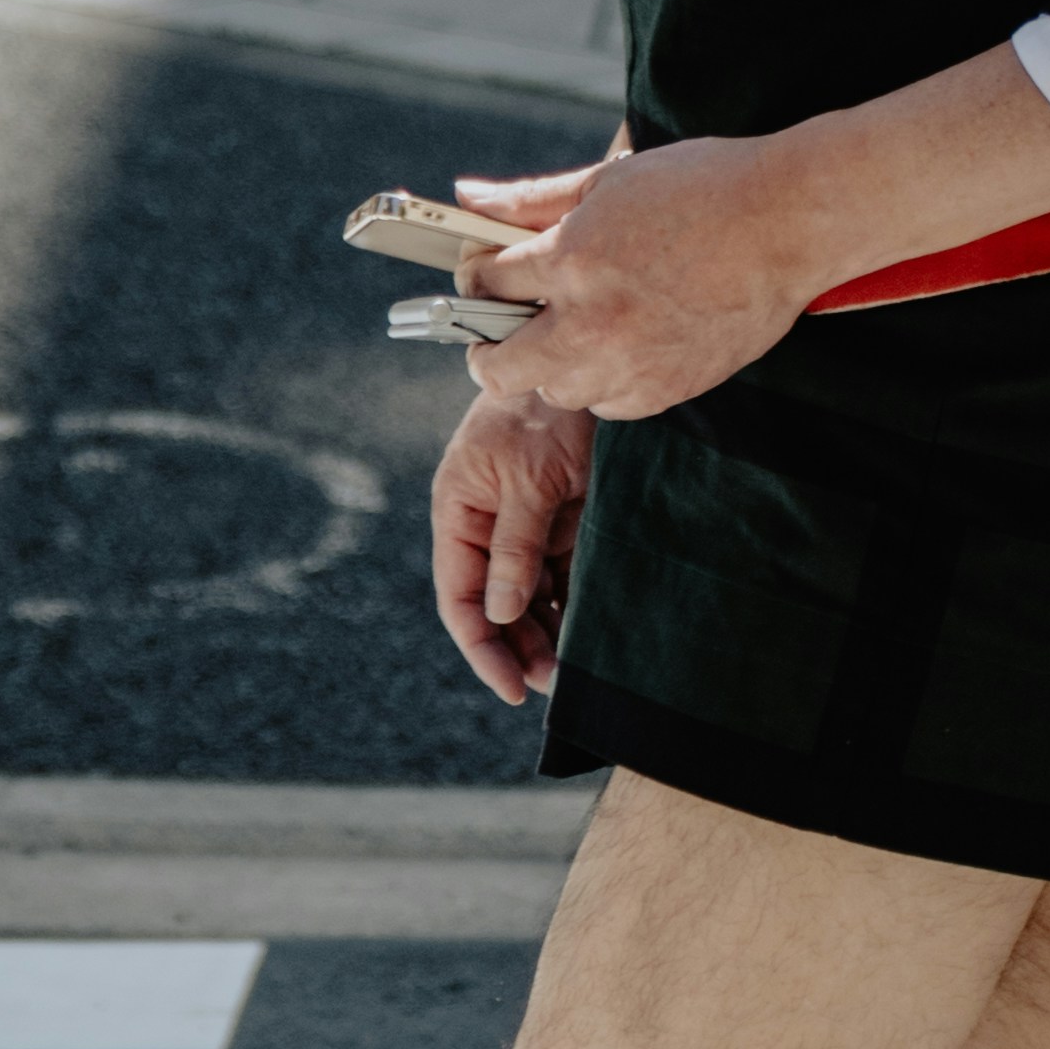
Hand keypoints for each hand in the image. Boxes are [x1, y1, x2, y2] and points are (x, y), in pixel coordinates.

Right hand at [430, 388, 590, 710]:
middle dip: (521, 647)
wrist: (589, 361)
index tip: (511, 687)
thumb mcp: (529, 477)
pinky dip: (571, 604)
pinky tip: (590, 632)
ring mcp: (524, 523)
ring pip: (529, 597)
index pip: (460, 596)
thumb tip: (502, 613)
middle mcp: (486, 524)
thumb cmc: (544, 407)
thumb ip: (514, 545)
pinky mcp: (561, 519)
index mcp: (459, 510)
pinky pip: (560, 575)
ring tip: (575, 669)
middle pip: (495, 605)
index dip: (482, 646)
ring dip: (547, 633)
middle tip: (555, 684)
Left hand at [446, 134, 820, 428]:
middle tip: (500, 332)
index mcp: (570, 259)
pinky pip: (607, 405)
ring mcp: (629, 365)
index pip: (485, 284)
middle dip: (488, 350)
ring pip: (554, 392)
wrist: (786, 222)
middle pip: (500, 368)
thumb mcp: (607, 181)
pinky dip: (604, 383)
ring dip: (552, 365)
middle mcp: (591, 323)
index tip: (486, 276)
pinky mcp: (665, 390)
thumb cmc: (701, 189)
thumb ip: (531, 198)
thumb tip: (467, 198)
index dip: (478, 277)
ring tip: (576, 330)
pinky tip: (622, 346)